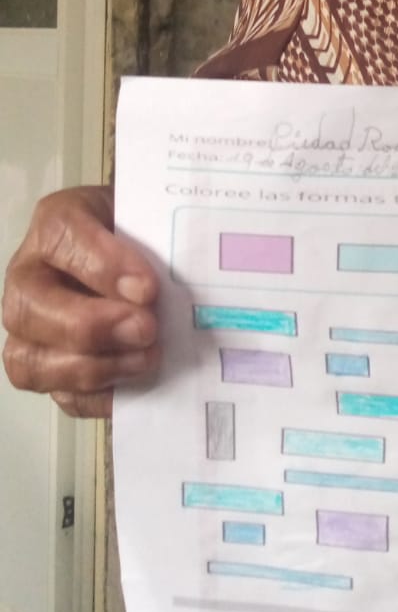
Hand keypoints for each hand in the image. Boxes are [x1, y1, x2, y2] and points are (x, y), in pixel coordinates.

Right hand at [2, 186, 160, 418]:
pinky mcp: (50, 367)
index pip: (60, 236)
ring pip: (29, 361)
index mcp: (57, 224)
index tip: (147, 288)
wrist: (150, 245)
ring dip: (92, 369)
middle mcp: (30, 275)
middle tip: (146, 329)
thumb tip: (152, 291)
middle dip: (90, 327)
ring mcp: (32, 327)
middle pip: (29, 309)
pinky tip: (133, 386)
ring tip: (146, 359)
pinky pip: (57, 396)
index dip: (101, 266)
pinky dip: (97, 398)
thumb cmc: (147, 227)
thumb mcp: (151, 213)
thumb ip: (155, 236)